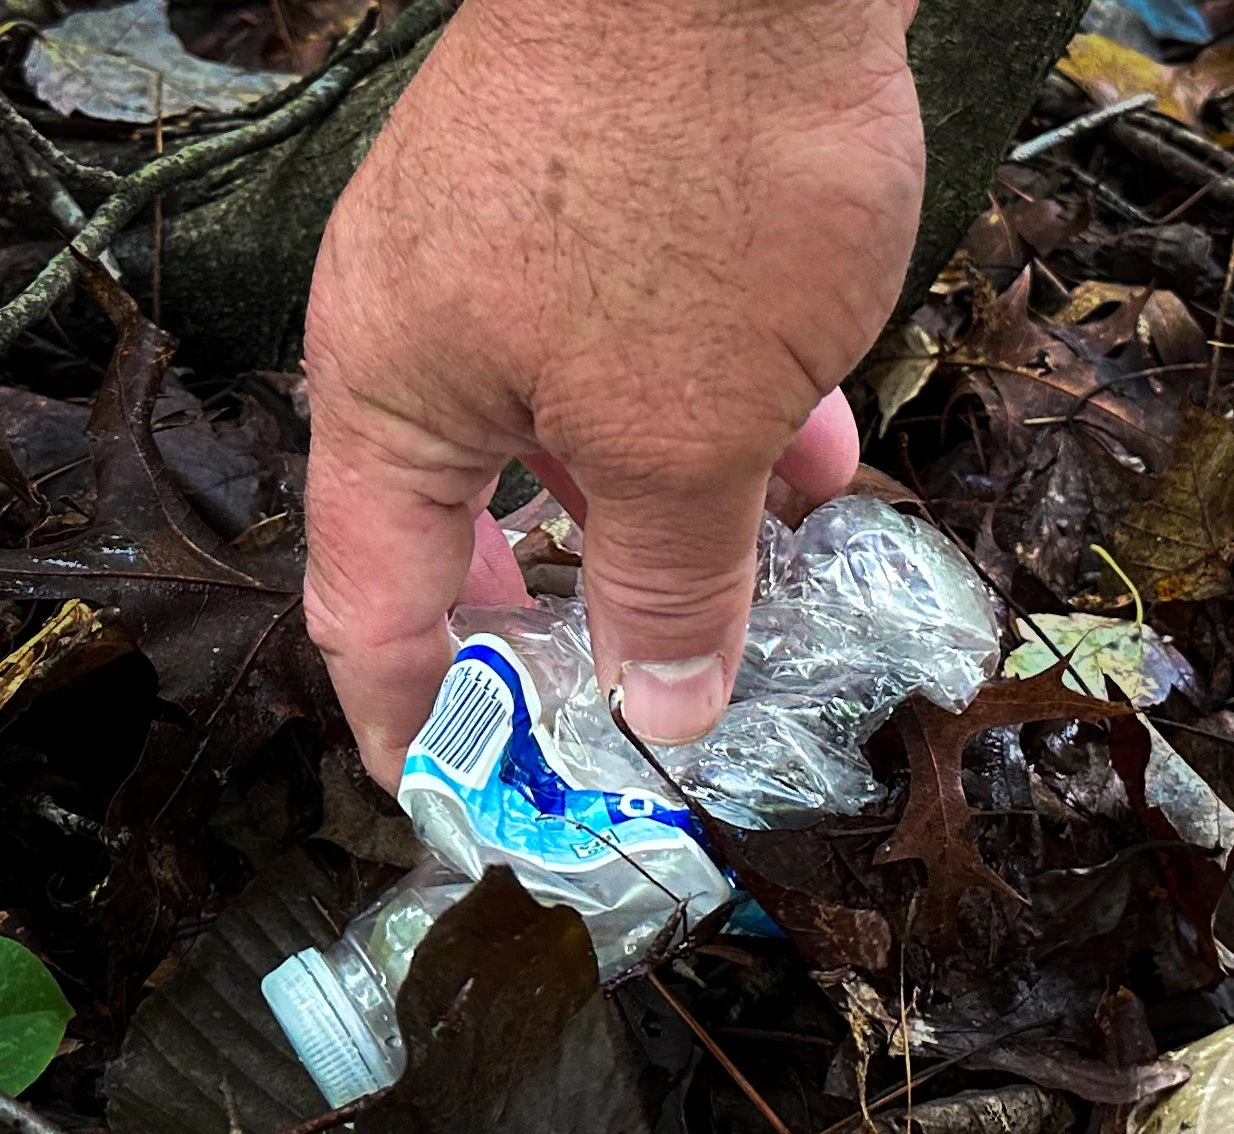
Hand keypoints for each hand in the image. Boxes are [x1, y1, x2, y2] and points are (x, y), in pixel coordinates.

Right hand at [301, 0, 922, 785]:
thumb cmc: (682, 182)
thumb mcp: (684, 434)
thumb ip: (667, 580)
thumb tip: (661, 709)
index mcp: (394, 395)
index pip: (370, 603)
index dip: (416, 718)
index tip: (468, 804)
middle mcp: (441, 328)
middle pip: (485, 523)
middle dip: (571, 623)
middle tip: (635, 717)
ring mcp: (533, 260)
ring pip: (594, 438)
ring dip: (675, 523)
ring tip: (758, 601)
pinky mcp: (628, 211)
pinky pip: (664, 354)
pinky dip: (728, 422)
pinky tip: (815, 462)